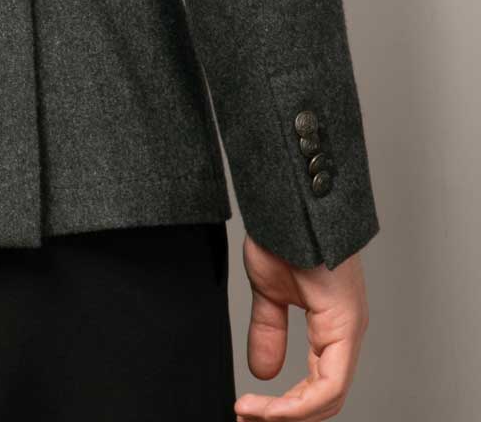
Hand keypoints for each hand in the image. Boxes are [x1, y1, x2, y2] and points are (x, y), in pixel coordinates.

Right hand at [233, 233, 368, 417]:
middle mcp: (347, 332)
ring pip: (329, 398)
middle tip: (247, 417)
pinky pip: (330, 382)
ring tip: (252, 414)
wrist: (289, 196)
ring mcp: (350, 328)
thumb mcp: (268, 289)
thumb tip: (263, 372)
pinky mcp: (347, 322)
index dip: (285, 407)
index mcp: (333, 326)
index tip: (247, 408)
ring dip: (287, 415)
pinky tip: (270, 406)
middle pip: (325, 400)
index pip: (318, 386)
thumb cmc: (284, 231)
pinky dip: (298, 403)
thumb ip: (268, 330)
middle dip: (285, 417)